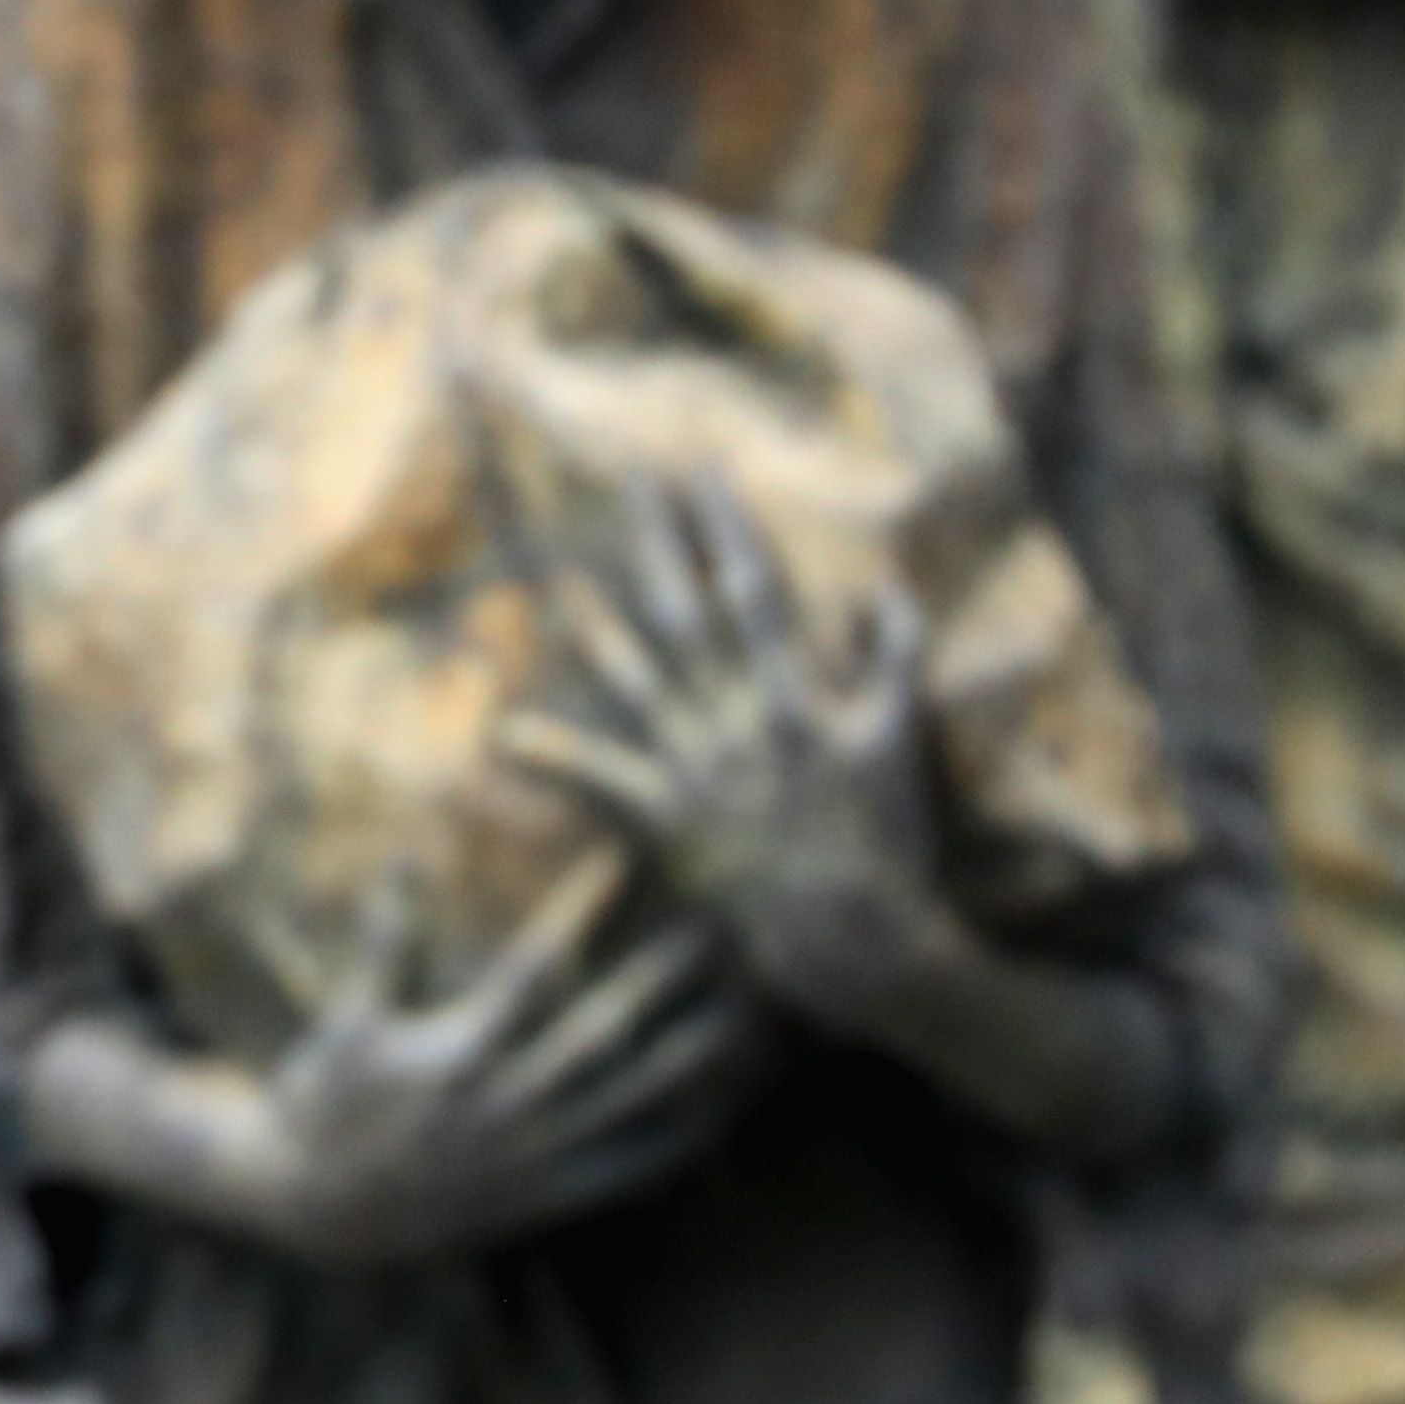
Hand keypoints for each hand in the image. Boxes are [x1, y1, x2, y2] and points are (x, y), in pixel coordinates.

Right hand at [28, 858, 744, 1264]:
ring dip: (687, 1059)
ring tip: (740, 1019)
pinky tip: (718, 1118)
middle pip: (600, 1035)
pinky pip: (619, 1175)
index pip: (532, 969)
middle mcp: (502, 1110)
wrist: (309, 1208)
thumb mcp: (346, 1019)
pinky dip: (669, 1149)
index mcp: (455, 1057)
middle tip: (716, 932)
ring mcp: (526, 1162)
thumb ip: (382, 938)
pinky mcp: (537, 1203)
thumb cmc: (323, 1101)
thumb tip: (402, 852)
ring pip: (624, 1106)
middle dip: (660, 981)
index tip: (621, 861)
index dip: (578, 912)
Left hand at [503, 478, 952, 1043]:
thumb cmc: (887, 838)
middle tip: (633, 482)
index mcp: (791, 695)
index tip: (704, 472)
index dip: (728, 527)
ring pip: (638, 679)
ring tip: (561, 577)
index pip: (753, 591)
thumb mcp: (900, 736)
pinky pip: (603, 781)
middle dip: (662, 542)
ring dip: (599, 625)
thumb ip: (896, 657)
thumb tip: (884, 586)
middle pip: (688, 613)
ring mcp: (696, 768)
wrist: (854, 931)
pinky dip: (555, 756)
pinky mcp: (666, 819)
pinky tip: (504, 733)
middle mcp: (736, 719)